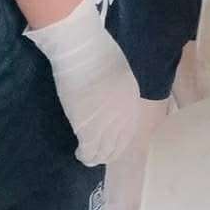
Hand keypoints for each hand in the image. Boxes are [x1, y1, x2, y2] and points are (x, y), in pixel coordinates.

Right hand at [26, 0, 152, 165]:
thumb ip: (117, 91)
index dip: (118, 140)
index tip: (109, 143)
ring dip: (95, 156)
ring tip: (86, 155)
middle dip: (108, 152)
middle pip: (118, 145)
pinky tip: (77, 153)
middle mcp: (124, 118)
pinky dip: (83, 155)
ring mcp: (107, 126)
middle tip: (96, 153)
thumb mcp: (118, 74)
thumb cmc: (98, 54)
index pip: (128, 131)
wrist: (84, 53)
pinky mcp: (88, 130)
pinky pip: (88, 152)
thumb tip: (108, 98)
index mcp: (132, 102)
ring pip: (104, 153)